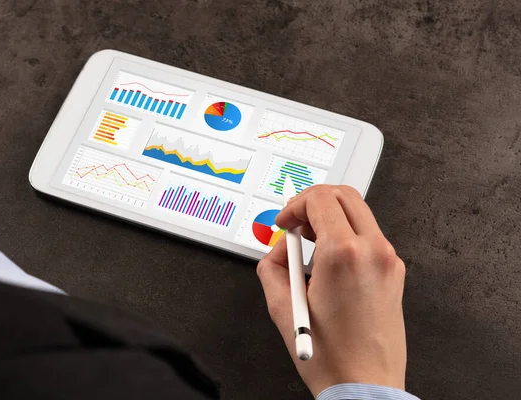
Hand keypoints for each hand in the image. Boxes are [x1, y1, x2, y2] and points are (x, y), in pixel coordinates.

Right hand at [257, 185, 406, 395]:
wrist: (366, 385)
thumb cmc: (332, 357)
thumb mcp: (283, 308)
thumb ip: (272, 267)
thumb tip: (279, 250)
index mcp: (345, 254)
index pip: (320, 199)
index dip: (294, 205)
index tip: (285, 223)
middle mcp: (374, 250)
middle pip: (345, 195)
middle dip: (314, 202)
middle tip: (296, 222)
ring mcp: (389, 260)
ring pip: (359, 213)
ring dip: (331, 217)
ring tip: (310, 242)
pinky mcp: (395, 271)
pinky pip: (369, 235)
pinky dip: (346, 235)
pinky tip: (329, 260)